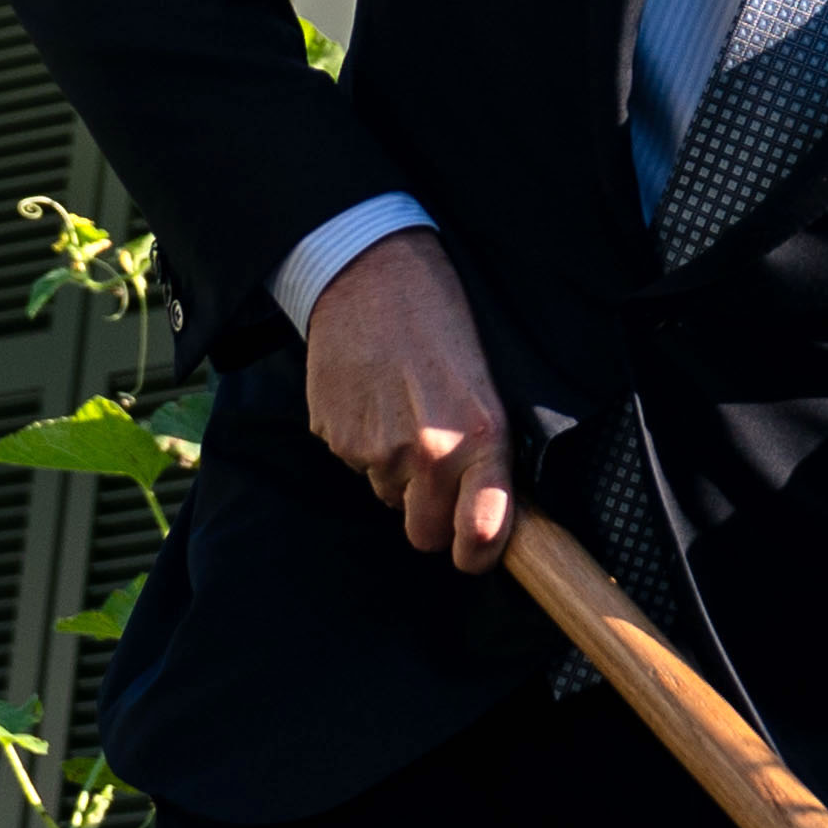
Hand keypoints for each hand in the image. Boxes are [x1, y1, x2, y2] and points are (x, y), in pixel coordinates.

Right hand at [305, 226, 512, 569]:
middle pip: (423, 533)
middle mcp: (429, 453)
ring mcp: (375, 449)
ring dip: (395, 471)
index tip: (474, 552)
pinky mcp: (334, 437)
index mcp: (481, 437)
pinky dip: (363, 443)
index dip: (477, 554)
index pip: (482, 533)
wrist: (370, 273)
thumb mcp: (488, 385)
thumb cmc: (439, 322)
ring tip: (402, 411)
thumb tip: (494, 507)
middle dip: (429, 515)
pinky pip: (354, 464)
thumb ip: (490, 451)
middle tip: (435, 472)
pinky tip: (372, 399)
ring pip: (387, 495)